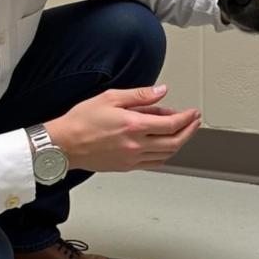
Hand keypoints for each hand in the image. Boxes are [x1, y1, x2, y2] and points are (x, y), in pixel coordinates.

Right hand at [44, 85, 200, 171]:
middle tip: (195, 121)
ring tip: (183, 131)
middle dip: (190, 131)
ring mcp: (132, 159)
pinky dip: (165, 154)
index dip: (187, 118)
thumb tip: (161, 91)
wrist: (64, 144)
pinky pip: (154, 163)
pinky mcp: (126, 167)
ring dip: (179, 143)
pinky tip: (164, 145)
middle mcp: (136, 145)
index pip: (172, 124)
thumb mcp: (111, 97)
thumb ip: (140, 95)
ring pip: (167, 155)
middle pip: (175, 142)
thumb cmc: (81, 121)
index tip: (193, 112)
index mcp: (134, 126)